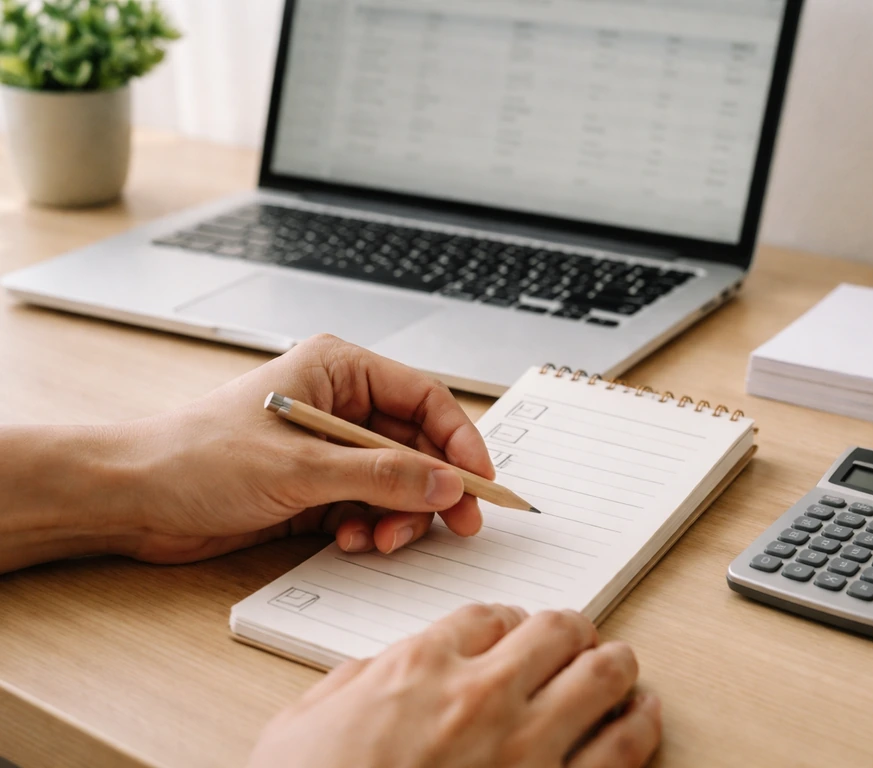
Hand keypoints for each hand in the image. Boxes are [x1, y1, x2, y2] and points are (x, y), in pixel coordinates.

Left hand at [120, 334, 494, 563]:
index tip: (480, 482)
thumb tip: (447, 484)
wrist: (134, 498)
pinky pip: (368, 506)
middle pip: (417, 445)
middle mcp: (340, 405)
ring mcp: (329, 448)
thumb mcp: (301, 468)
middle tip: (455, 525)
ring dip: (398, 515)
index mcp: (339, 371)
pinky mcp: (316, 486)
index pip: (424, 399)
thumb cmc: (197, 457)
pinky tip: (350, 541)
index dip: (459, 440)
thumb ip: (381, 476)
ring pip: (397, 481)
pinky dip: (370, 527)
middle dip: (431, 488)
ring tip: (379, 539)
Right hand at [248, 605, 661, 767]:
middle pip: (555, 630)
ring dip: (616, 664)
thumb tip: (377, 671)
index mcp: (419, 670)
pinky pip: (623, 752)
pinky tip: (642, 715)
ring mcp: (525, 752)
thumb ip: (350, 685)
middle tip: (577, 637)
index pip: (489, 615)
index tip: (515, 628)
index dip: (509, 618)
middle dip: (570, 629)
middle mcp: (481, 699)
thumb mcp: (300, 728)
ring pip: (602, 676)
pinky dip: (640, 724)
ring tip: (621, 666)